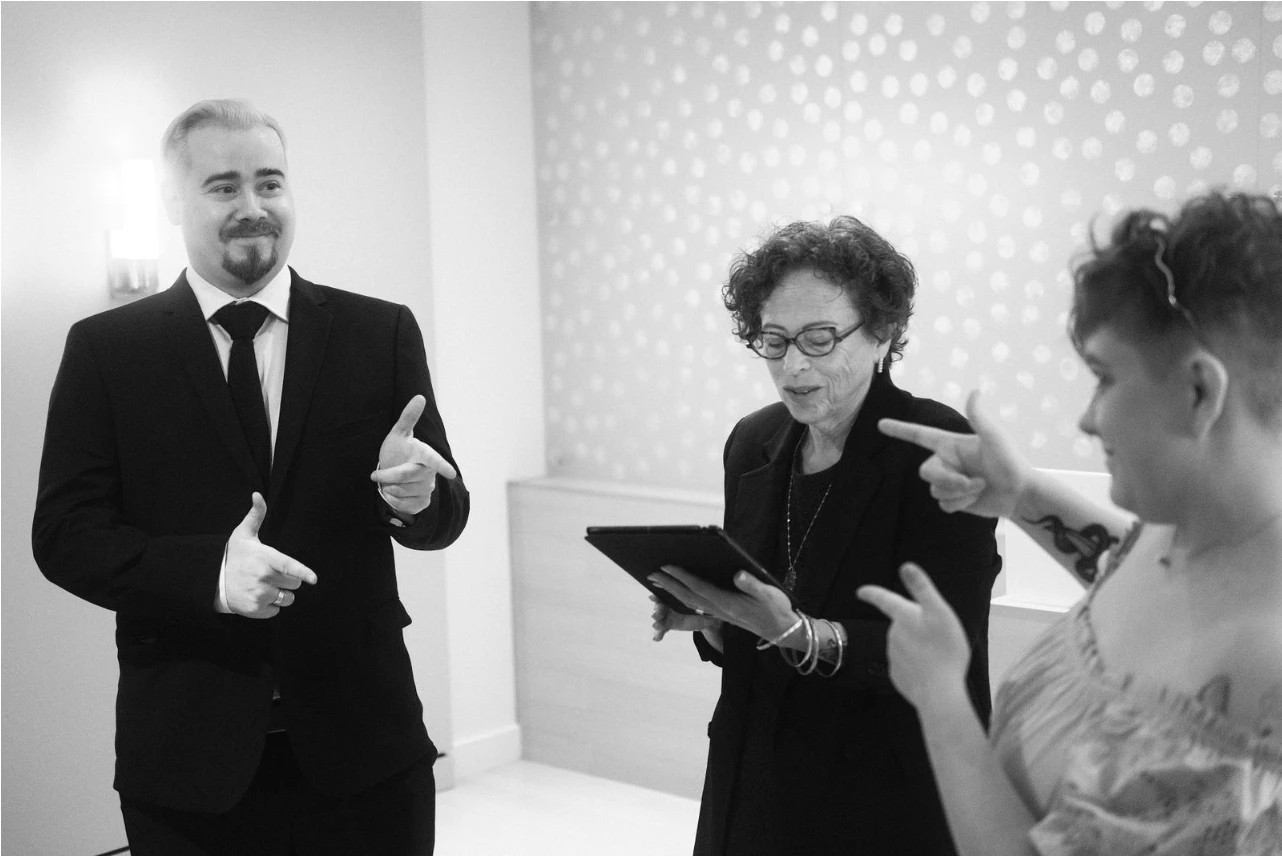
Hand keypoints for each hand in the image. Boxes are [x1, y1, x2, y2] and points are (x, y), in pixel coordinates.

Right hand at [225, 493, 317, 618]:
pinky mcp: (256, 610)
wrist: (212, 580)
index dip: (302, 573)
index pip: (288, 566)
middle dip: (288, 580)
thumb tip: (257, 495)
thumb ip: (256, 515)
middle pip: (295, 584)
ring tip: (266, 586)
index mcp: (265, 558)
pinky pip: (277, 611)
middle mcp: (263, 578)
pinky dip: (271, 606)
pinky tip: (259, 596)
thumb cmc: (234, 555)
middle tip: (273, 574)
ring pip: (288, 599)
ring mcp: (259, 595)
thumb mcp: (243, 534)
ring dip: (282, 594)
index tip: (313, 579)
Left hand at [370, 395, 457, 516]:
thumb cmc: (397, 452)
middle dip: (388, 476)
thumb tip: (420, 397)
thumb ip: (408, 417)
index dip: (442, 466)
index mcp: (425, 454)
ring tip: (387, 483)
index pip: (433, 459)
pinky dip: (393, 501)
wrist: (392, 475)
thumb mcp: (399, 434)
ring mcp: (427, 488)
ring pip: (404, 491)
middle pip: (407, 475)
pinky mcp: (422, 502)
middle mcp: (429, 472)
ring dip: (390, 489)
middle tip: (375, 475)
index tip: (451, 473)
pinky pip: (406, 505)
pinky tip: (392, 494)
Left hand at [649, 565, 795, 641]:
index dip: (681, 577)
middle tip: (650, 575)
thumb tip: (738, 574)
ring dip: (672, 592)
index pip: (699, 587)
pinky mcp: (721, 614)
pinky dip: (683, 597)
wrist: (782, 630)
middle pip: (688, 596)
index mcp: (728, 602)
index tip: (666, 567)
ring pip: (690, 602)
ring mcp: (719, 613)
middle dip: (668, 585)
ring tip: (657, 583)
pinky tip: (678, 592)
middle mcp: (719, 609)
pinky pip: (696, 605)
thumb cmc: (777, 610)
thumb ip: (753, 585)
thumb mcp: (770, 594)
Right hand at [649, 594, 719, 640]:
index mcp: (677, 595)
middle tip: (656, 615)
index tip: (653, 598)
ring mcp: (668, 614)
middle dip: (657, 611)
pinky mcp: (669, 624)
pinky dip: (658, 634)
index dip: (657, 596)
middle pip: (660, 606)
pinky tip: (657, 638)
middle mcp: (670, 603)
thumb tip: (721, 603)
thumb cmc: (706, 606)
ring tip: (657, 626)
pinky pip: (662, 629)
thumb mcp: (708, 603)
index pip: (665, 593)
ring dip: (657, 622)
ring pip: (660, 618)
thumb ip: (710, 604)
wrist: (705, 617)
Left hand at [856, 563, 970, 709]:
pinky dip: (915, 665)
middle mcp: (892, 635)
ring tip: (937, 654)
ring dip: (916, 646)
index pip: (883, 599)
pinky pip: (906, 665)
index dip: (872, 593)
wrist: (939, 692)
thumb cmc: (944, 649)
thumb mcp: (940, 612)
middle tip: (937, 635)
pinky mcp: (897, 676)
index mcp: (902, 617)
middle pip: (900, 624)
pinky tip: (929, 670)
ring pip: (903, 645)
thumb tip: (905, 566)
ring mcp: (893, 657)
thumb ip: (922, 589)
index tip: (861, 591)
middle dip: (913, 626)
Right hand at [878, 389, 1030, 517]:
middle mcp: (946, 461)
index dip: (900, 430)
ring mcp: (949, 481)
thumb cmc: (1011, 462)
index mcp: (950, 444)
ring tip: (980, 488)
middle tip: (972, 482)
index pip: (919, 435)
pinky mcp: (954, 500)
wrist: (1020, 494)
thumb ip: (980, 418)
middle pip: (925, 472)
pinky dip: (960, 504)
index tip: (880, 424)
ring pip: (935, 490)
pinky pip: (943, 505)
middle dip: (948, 480)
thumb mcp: (995, 438)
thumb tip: (974, 391)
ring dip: (959, 493)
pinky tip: (976, 499)